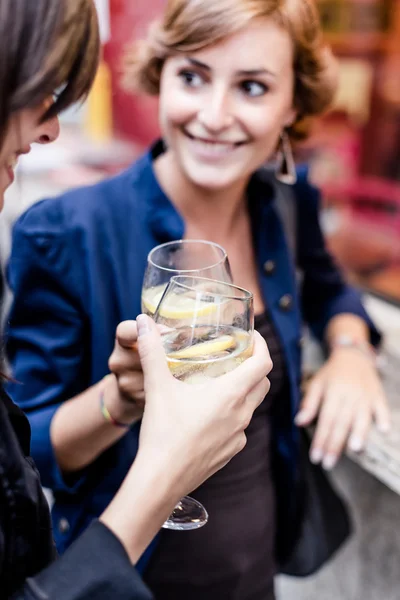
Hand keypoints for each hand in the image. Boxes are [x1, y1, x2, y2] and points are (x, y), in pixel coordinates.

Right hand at [134, 314, 271, 497]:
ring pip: (251, 405)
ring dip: (243, 390)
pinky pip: (239, 427)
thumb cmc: (163, 433)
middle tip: (236, 355)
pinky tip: (209, 414)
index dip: (262, 346)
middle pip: (262, 382)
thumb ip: (151, 351)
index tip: (251, 336)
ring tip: (220, 382)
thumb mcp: (157, 387)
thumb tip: (143, 322)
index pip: (264, 363)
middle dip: (254, 365)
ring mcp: (239, 436)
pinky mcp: (231, 452)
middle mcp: (242, 414)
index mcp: (231, 394)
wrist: (160, 481)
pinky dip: (232, 414)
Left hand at [295, 348, 389, 469]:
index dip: (320, 439)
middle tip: (328, 463)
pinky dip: (384, 418)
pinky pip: (382, 407)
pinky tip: (383, 430)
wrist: (353, 356)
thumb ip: (309, 403)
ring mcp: (366, 396)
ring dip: (359, 433)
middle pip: (342, 422)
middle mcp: (350, 395)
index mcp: (333, 392)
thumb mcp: (316, 384)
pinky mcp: (378, 396)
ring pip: (362, 417)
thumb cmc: (332, 374)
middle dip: (335, 445)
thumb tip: (299, 423)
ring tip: (355, 450)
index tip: (315, 457)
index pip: (326, 420)